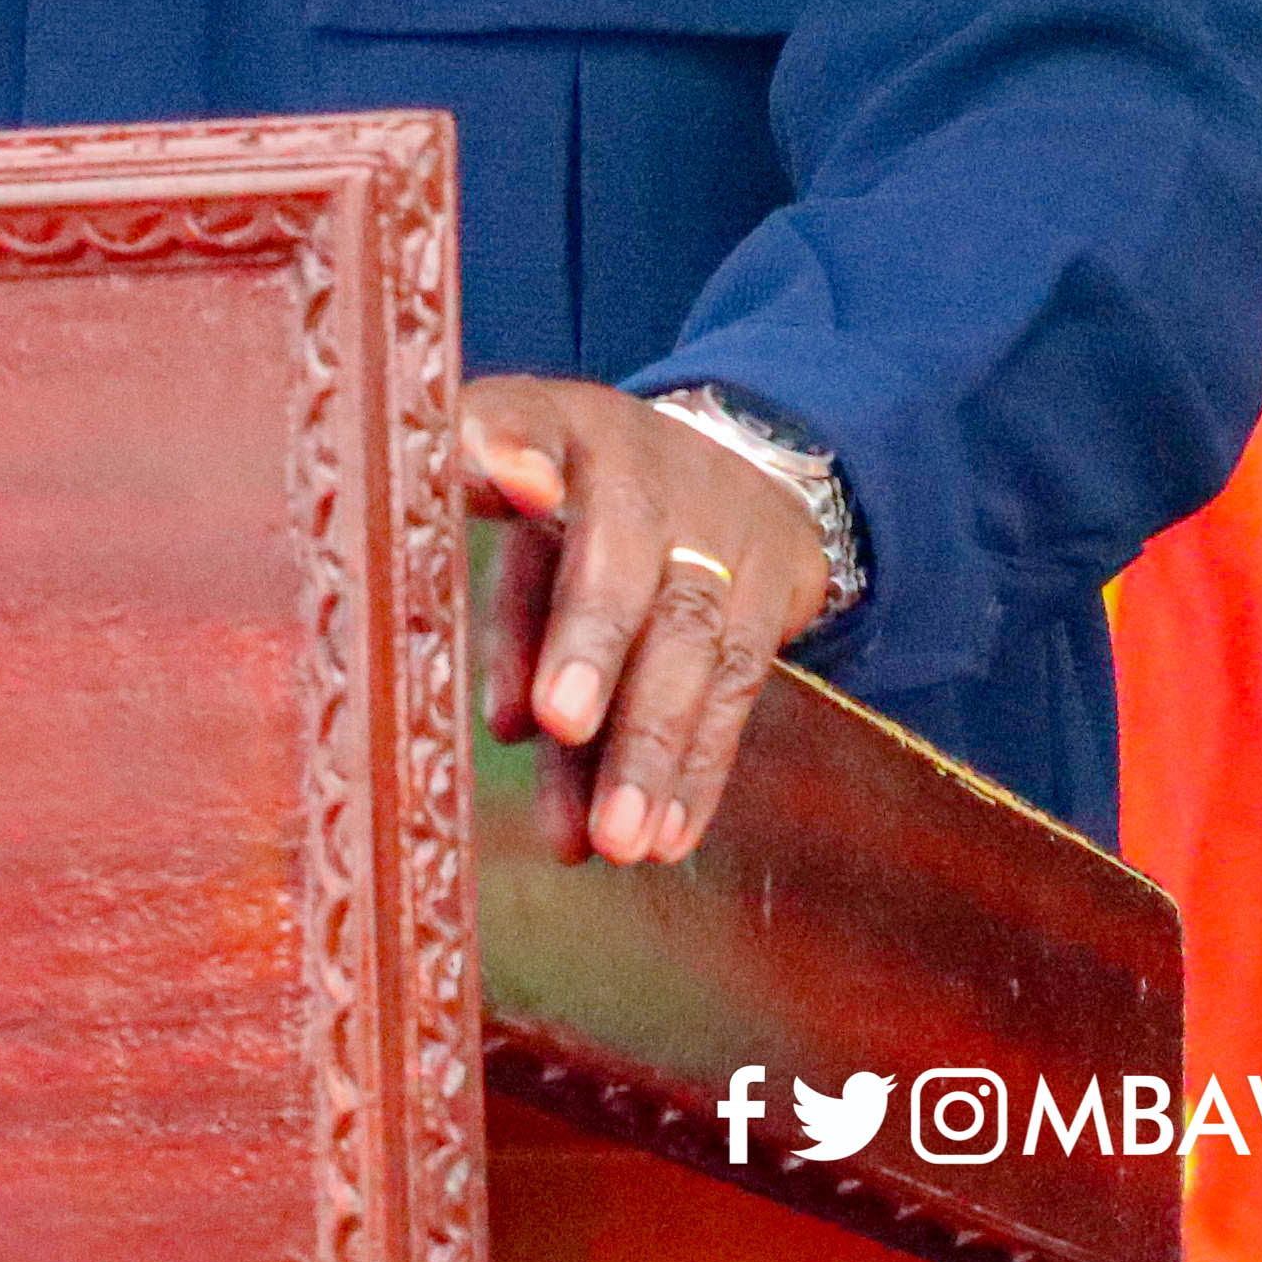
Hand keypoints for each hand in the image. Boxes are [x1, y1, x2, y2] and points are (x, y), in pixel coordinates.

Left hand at [460, 374, 831, 866]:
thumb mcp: (518, 479)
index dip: (514, 450)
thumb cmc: (580, 486)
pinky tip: (666, 836)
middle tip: (559, 723)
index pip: (525, 422)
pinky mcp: (768, 597)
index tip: (517, 486)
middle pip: (622, 559)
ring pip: (689, 644)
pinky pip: (735, 689)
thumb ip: (492, 570)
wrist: (730, 459)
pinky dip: (699, 768)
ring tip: (614, 839)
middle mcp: (645, 472)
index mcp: (559, 424)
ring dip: (649, 747)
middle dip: (592, 644)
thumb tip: (503, 720)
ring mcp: (717, 535)